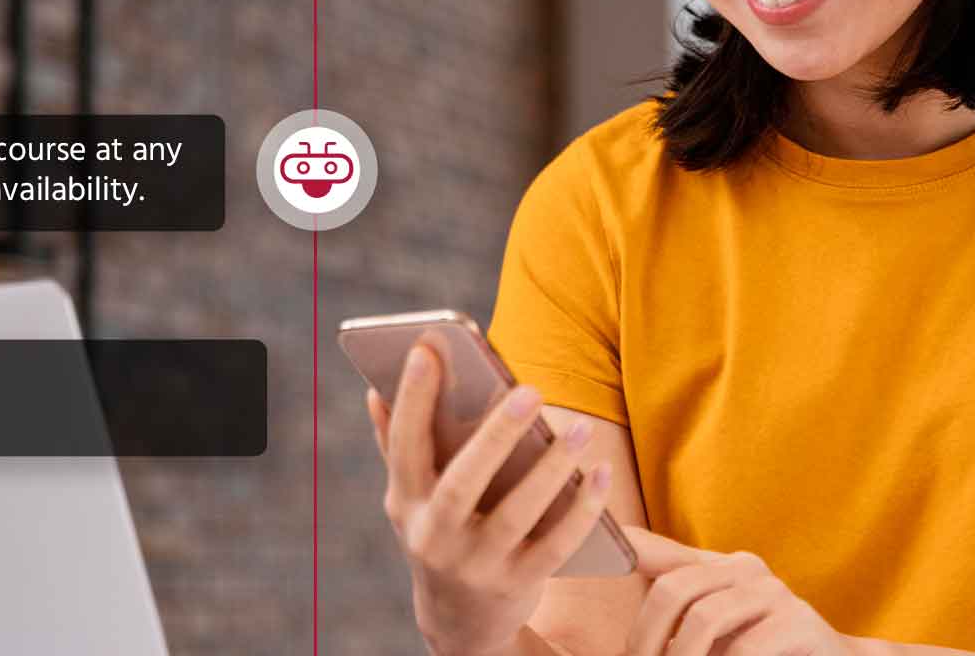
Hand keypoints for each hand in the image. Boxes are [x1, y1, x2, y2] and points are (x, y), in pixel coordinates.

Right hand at [368, 344, 614, 655]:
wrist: (458, 624)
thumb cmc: (438, 534)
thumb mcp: (409, 500)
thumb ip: (395, 446)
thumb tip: (375, 390)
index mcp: (406, 503)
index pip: (405, 447)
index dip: (412, 399)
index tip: (427, 350)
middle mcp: (436, 537)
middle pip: (463, 483)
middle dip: (495, 436)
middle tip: (530, 390)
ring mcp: (477, 565)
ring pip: (517, 514)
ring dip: (551, 470)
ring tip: (579, 430)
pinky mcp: (517, 584)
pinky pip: (556, 546)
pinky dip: (581, 510)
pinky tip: (600, 473)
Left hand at [623, 527, 853, 655]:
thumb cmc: (761, 652)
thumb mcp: (713, 630)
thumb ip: (675, 608)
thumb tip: (618, 578)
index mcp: (720, 566)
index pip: (656, 552)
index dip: (618, 550)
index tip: (581, 555)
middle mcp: (747, 570)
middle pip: (673, 589)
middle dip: (647, 637)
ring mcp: (776, 594)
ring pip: (704, 618)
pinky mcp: (801, 625)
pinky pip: (744, 648)